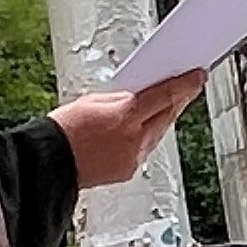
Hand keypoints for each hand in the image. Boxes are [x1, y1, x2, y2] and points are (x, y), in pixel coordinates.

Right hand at [52, 74, 203, 188]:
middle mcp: (134, 139)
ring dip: (163, 118)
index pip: (165, 96)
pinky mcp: (129, 171)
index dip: (186, 85)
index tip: (198, 76)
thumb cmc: (62, 132)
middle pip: (167, 115)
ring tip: (164, 105)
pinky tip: (142, 129)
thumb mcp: (92, 101)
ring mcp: (133, 158)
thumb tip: (137, 97)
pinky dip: (146, 137)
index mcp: (125, 116)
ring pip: (158, 133)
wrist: (48, 164)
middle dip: (178, 100)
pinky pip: (145, 149)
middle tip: (188, 87)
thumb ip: (120, 99)